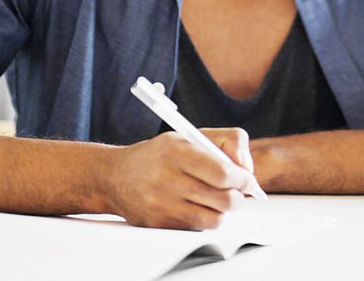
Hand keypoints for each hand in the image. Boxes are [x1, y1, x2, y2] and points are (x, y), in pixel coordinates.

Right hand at [102, 128, 254, 229]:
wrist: (116, 177)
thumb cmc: (160, 155)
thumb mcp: (190, 135)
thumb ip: (227, 142)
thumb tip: (247, 168)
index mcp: (178, 151)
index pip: (223, 173)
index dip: (242, 179)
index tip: (246, 179)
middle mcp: (168, 179)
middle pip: (224, 200)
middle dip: (237, 196)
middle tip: (236, 191)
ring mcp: (162, 205)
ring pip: (214, 219)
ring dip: (222, 210)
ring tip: (215, 198)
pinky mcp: (159, 224)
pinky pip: (197, 228)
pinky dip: (204, 218)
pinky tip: (196, 205)